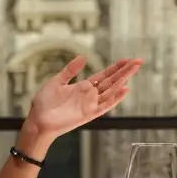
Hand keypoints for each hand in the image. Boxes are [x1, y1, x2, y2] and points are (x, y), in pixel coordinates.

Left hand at [26, 57, 141, 137]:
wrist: (38, 121)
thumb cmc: (44, 103)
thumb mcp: (56, 81)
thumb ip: (70, 70)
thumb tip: (83, 57)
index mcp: (83, 86)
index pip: (104, 75)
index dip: (116, 67)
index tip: (127, 59)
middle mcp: (90, 95)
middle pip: (112, 81)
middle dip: (125, 71)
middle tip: (138, 61)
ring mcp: (90, 104)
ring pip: (111, 90)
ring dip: (123, 80)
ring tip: (134, 70)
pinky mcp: (88, 114)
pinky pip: (105, 106)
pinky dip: (115, 98)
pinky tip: (124, 90)